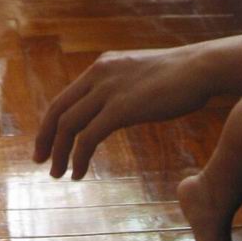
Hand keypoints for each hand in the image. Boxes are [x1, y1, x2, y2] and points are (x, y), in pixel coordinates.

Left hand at [34, 44, 210, 179]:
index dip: (51, 123)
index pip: (65, 97)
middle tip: (40, 161)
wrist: (201, 68)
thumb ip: (123, 87)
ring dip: (60, 153)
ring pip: (69, 125)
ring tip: (58, 174)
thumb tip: (117, 108)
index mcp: (102, 66)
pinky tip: (79, 173)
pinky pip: (89, 137)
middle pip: (58, 110)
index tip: (47, 143)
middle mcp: (99, 74)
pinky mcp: (121, 108)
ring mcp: (108, 90)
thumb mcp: (141, 76)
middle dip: (46, 138)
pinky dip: (79, 157)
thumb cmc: (180, 77)